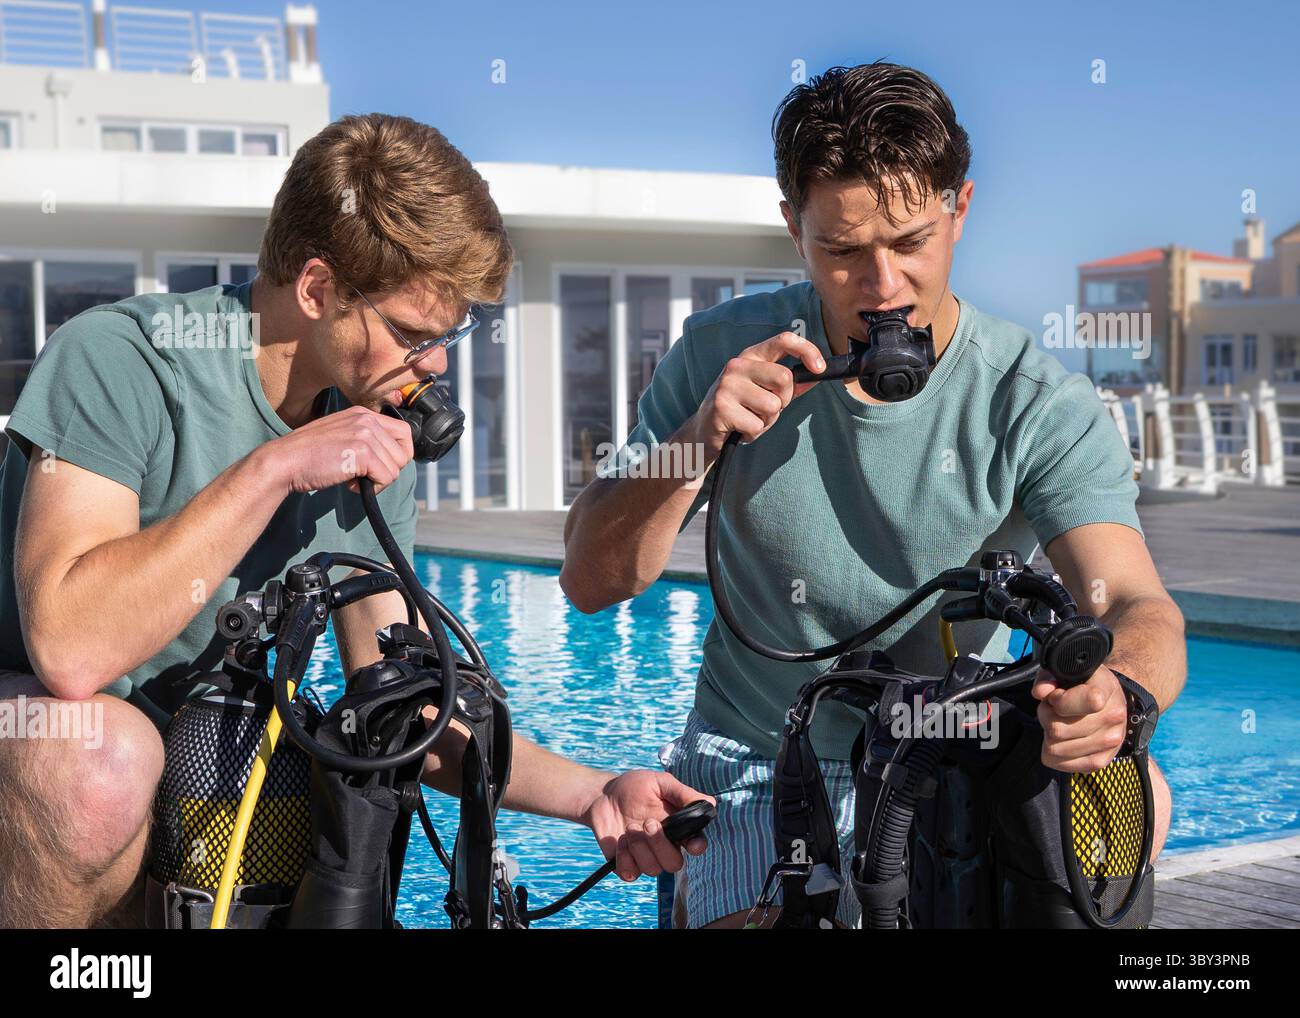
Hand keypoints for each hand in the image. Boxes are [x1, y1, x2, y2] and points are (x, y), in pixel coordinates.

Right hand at [258, 405, 414, 496]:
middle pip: (404, 452)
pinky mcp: (362, 452)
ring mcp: (365, 434)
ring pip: (396, 467)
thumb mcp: (341, 436)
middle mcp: (366, 419)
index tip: (382, 466)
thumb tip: (393, 457)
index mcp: (363, 413)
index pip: (404, 432)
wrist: (284, 462)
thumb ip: (365, 439)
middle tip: (364, 475)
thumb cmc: (308, 455)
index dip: (399, 454)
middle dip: (388, 470)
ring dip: (377, 480)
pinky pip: (386, 477)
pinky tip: (349, 483)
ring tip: (352, 477)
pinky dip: (371, 487)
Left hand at [581, 770, 714, 880]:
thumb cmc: (635, 787)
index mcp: (679, 828)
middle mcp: (665, 846)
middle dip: (660, 844)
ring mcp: (646, 857)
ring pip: (653, 869)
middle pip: (675, 863)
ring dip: (640, 847)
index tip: (691, 843)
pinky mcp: (626, 864)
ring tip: (630, 827)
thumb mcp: (660, 782)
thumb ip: (683, 793)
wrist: (604, 795)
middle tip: (647, 822)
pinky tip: (621, 840)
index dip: (697, 847)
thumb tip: (710, 803)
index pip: (696, 845)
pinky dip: (625, 858)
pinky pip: (631, 874)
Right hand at [687, 332, 825, 461]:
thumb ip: (789, 384)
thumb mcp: (763, 392)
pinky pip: (757, 425)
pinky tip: (740, 429)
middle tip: (767, 409)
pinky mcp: (721, 408)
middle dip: (784, 400)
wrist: (703, 432)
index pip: (783, 340)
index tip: (820, 368)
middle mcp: (737, 365)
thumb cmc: (739, 410)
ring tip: (750, 420)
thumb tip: (816, 375)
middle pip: (784, 378)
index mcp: (750, 356)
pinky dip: (753, 434)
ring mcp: (727, 385)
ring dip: (767, 421)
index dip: (807, 350)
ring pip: (773, 406)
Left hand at [1033, 664, 1127, 772]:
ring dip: (1049, 736)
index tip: (1056, 695)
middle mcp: (1113, 718)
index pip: (1087, 701)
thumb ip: (1048, 677)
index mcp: (1106, 690)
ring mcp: (1110, 742)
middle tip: (1055, 710)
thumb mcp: (1067, 670)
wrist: (1111, 700)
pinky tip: (1062, 739)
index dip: (1059, 699)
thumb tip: (1040, 692)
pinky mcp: (1102, 761)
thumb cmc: (1084, 683)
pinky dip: (1053, 753)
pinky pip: (1062, 764)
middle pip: (1057, 730)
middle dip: (1046, 717)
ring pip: (1055, 749)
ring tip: (1060, 722)